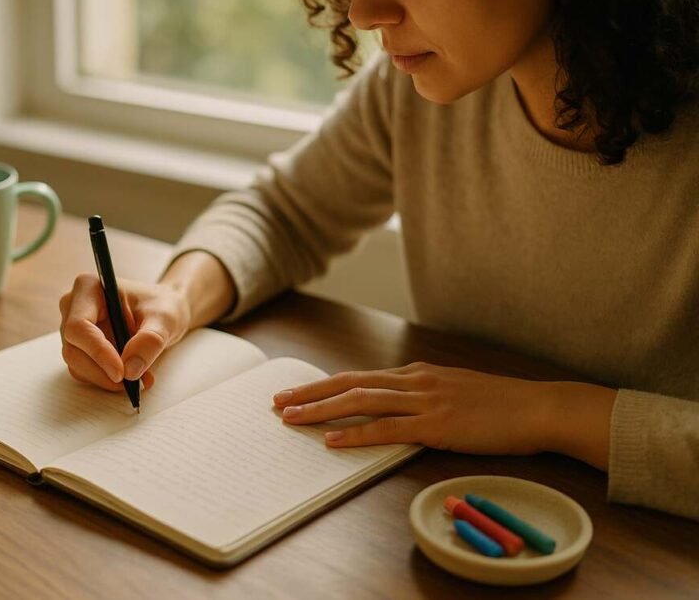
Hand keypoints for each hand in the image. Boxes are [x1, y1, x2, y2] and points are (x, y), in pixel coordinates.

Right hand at [58, 273, 190, 391]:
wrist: (164, 312)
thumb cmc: (163, 306)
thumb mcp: (165, 319)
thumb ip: (149, 341)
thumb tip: (130, 369)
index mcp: (88, 287)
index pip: (79, 326)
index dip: (97, 352)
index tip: (121, 373)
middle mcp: (74, 306)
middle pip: (74, 349)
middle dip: (102, 371)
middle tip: (134, 383)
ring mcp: (74, 328)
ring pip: (77, 364)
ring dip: (106, 378)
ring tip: (141, 379)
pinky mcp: (80, 346)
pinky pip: (84, 371)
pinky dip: (106, 379)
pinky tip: (132, 377)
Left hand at [273, 362, 564, 456]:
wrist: (537, 407)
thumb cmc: (498, 405)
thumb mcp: (452, 391)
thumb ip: (420, 396)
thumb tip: (393, 407)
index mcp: (415, 374)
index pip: (359, 378)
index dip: (324, 386)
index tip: (297, 392)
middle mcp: (414, 381)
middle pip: (349, 383)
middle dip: (310, 393)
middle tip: (278, 402)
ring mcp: (424, 401)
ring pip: (360, 402)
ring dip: (321, 411)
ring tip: (292, 419)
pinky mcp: (436, 424)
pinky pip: (387, 429)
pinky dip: (356, 434)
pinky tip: (333, 441)